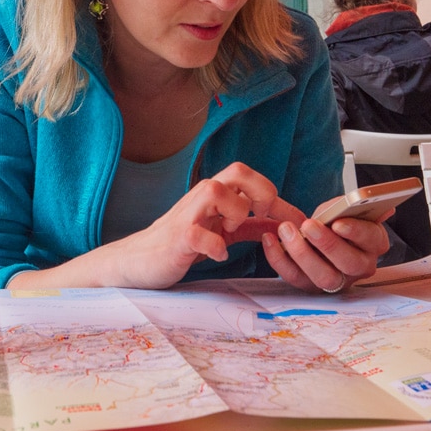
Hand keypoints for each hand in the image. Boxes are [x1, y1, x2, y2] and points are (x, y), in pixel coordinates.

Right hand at [109, 161, 282, 288]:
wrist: (138, 260)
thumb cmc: (183, 243)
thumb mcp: (223, 231)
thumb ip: (251, 226)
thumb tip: (284, 224)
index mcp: (215, 194)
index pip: (249, 176)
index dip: (276, 197)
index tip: (292, 223)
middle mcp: (201, 197)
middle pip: (237, 170)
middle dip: (260, 192)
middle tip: (259, 217)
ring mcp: (188, 215)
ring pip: (216, 191)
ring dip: (235, 212)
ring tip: (230, 231)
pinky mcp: (177, 238)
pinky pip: (198, 233)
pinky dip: (214, 246)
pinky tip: (217, 255)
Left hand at [259, 199, 390, 293]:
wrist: (324, 235)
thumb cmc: (337, 220)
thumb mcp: (345, 209)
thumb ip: (345, 207)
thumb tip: (348, 205)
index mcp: (374, 243)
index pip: (371, 239)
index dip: (356, 231)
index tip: (338, 222)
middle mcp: (360, 266)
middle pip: (349, 263)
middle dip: (327, 244)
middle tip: (308, 225)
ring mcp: (337, 280)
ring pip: (323, 276)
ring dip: (301, 253)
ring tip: (286, 230)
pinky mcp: (312, 286)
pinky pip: (295, 277)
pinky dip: (279, 259)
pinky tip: (270, 240)